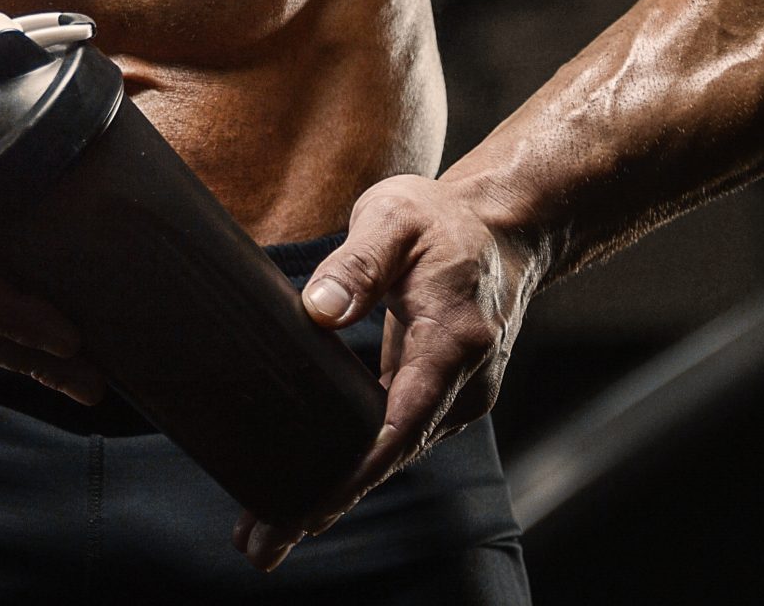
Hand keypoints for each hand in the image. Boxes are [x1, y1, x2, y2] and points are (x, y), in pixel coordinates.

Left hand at [233, 174, 541, 571]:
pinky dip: (352, 467)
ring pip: (389, 457)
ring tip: (265, 533)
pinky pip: (392, 440)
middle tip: (261, 545)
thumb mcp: (394, 219)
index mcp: (453, 341)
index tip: (308, 507)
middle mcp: (462, 383)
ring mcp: (456, 397)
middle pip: (390, 456)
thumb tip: (319, 312)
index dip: (355, 469)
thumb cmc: (442, 220)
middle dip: (327, 502)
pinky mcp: (439, 399)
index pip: (401, 421)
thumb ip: (358, 264)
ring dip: (332, 495)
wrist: (502, 232)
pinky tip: (307, 488)